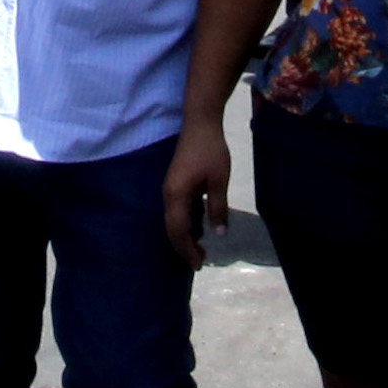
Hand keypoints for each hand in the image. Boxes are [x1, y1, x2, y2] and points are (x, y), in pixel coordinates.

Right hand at [162, 120, 232, 261]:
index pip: (178, 230)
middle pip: (172, 228)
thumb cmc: (211, 150)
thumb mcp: (219, 180)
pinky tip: (199, 226)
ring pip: (173, 220)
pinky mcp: (175, 184)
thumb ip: (218, 208)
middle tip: (201, 261)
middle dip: (184, 247)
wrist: (200, 123)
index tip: (199, 264)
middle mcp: (168, 194)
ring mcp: (170, 188)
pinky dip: (186, 223)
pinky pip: (177, 210)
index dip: (187, 249)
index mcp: (176, 195)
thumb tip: (219, 233)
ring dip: (185, 235)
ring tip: (201, 248)